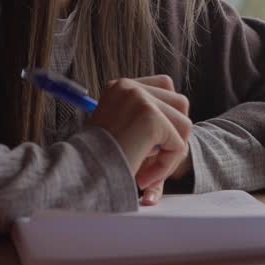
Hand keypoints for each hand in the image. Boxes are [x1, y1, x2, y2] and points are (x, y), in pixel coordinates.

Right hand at [87, 75, 190, 199]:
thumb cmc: (95, 161)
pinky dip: (166, 166)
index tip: (152, 143)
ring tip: (147, 171)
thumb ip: (145, 126)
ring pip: (184, 124)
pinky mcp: (151, 118)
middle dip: (176, 134)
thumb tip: (181, 134)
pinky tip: (143, 177)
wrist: (80, 173)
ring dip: (171, 153)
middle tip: (153, 159)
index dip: (168, 116)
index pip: (165, 86)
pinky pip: (178, 144)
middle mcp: (130, 87)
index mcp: (121, 87)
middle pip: (180, 103)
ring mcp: (141, 99)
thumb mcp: (120, 134)